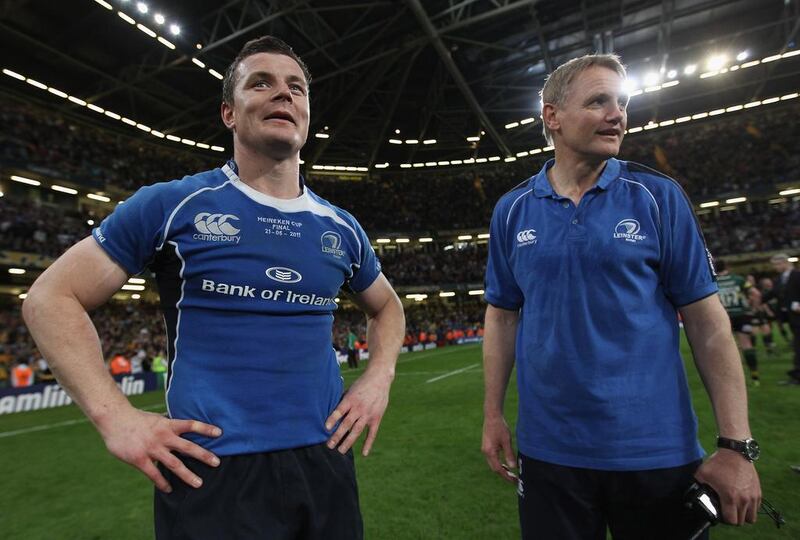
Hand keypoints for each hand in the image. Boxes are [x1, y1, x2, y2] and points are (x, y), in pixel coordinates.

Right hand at [98, 406, 221, 492]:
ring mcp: (152, 448)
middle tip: (217, 463)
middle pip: (188, 447)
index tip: (219, 433)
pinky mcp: (140, 459)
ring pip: (174, 464)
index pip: (191, 425)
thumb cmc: (136, 419)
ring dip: (187, 475)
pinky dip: (163, 483)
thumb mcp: (156, 419)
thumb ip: (168, 426)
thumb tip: (181, 430)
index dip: (205, 428)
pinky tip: (169, 489)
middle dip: (204, 455)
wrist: (114, 419)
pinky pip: (154, 474)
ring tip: (199, 483)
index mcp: (168, 425)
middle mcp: (163, 436)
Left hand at [325, 369, 391, 455]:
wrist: (379, 378)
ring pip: (357, 430)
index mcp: (350, 399)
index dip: (333, 419)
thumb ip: (342, 402)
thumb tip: (332, 414)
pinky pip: (372, 433)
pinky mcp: (376, 418)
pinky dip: (368, 443)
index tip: (326, 428)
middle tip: (329, 445)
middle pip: (347, 424)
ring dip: (348, 441)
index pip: (340, 411)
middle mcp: (359, 408)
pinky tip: (364, 453)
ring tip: (340, 450)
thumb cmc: (361, 384)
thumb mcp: (350, 390)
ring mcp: (368, 414)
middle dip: (337, 435)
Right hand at [481, 414, 516, 483]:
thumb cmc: (500, 427)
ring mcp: (485, 449)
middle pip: (494, 468)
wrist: (492, 416)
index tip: (514, 481)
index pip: (498, 469)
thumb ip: (509, 454)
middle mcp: (486, 452)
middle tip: (514, 479)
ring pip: (493, 464)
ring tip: (511, 473)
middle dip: (504, 475)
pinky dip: (499, 464)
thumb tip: (513, 467)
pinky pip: (492, 459)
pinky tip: (505, 464)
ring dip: (501, 470)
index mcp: (490, 452)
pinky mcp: (487, 447)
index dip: (507, 476)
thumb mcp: (506, 441)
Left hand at [694, 450, 760, 524]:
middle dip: (733, 518)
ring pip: (751, 517)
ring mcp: (753, 496)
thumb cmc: (719, 463)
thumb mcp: (703, 474)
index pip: (731, 521)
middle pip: (741, 521)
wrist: (735, 452)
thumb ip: (698, 486)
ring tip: (735, 508)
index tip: (720, 514)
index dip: (724, 520)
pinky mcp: (758, 491)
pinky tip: (742, 500)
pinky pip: (757, 507)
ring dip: (743, 515)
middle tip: (727, 511)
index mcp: (730, 497)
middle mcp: (744, 499)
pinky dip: (750, 507)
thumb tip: (692, 494)